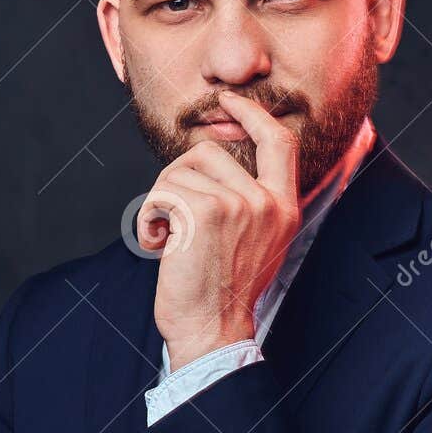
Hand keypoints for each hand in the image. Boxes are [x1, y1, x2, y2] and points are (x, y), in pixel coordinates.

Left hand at [137, 91, 300, 370]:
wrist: (214, 331)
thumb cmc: (224, 291)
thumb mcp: (256, 241)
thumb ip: (250, 200)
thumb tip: (216, 157)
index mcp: (284, 207)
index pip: (280, 142)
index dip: (252, 114)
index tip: (228, 100)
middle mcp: (267, 202)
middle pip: (209, 152)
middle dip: (178, 178)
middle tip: (175, 218)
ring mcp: (239, 205)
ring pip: (178, 172)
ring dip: (161, 204)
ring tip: (171, 240)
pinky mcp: (204, 212)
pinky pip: (161, 193)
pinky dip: (148, 220)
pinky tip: (159, 246)